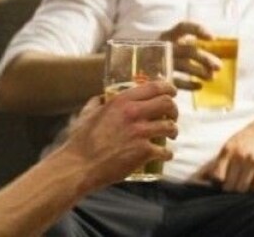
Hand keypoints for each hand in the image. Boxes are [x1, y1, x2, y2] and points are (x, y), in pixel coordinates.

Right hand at [57, 80, 178, 188]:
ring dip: (173, 131)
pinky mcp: (144, 152)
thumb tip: (101, 98)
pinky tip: (165, 155)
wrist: (79, 166)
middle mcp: (133, 113)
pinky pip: (165, 151)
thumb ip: (96, 103)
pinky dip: (167, 154)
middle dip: (174, 109)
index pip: (154, 87)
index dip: (168, 88)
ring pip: (170, 127)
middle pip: (167, 104)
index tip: (172, 92)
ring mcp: (140, 133)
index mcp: (121, 101)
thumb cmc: (80, 141)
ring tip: (171, 135)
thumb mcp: (87, 114)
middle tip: (172, 116)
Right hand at [158, 22, 220, 89]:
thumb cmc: (159, 55)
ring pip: (183, 66)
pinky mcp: (155, 76)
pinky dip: (189, 84)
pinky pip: (175, 81)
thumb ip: (186, 46)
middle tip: (219, 66)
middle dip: (205, 58)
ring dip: (200, 71)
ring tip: (212, 77)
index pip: (183, 27)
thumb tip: (213, 55)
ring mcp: (158, 62)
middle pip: (188, 50)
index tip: (212, 38)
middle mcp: (163, 46)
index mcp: (167, 35)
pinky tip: (199, 86)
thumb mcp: (169, 44)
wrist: (133, 66)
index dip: (198, 30)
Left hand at [197, 110, 253, 191]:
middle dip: (233, 189)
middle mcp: (239, 155)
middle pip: (229, 186)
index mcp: (228, 150)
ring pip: (243, 188)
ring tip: (249, 184)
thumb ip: (219, 160)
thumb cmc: (250, 137)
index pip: (216, 177)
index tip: (225, 182)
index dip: (219, 183)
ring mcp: (253, 160)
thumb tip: (200, 177)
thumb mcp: (231, 143)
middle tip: (238, 185)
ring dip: (246, 190)